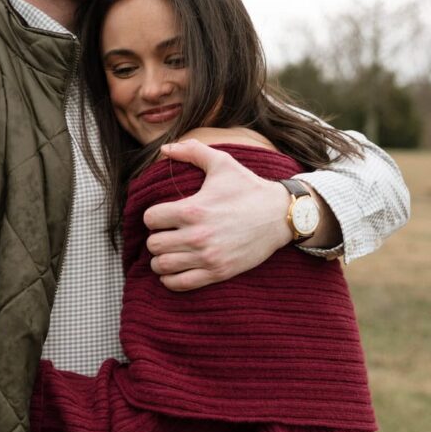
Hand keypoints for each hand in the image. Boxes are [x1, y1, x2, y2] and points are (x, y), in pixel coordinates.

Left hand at [143, 139, 291, 290]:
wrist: (280, 215)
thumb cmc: (249, 187)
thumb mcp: (222, 163)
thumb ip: (192, 151)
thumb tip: (164, 147)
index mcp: (193, 209)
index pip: (150, 218)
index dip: (152, 216)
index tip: (162, 216)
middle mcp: (197, 235)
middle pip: (153, 244)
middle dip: (156, 237)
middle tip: (166, 234)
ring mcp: (207, 256)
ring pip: (162, 265)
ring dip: (160, 259)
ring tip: (169, 252)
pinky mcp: (217, 272)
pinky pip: (180, 284)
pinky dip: (171, 279)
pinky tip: (175, 269)